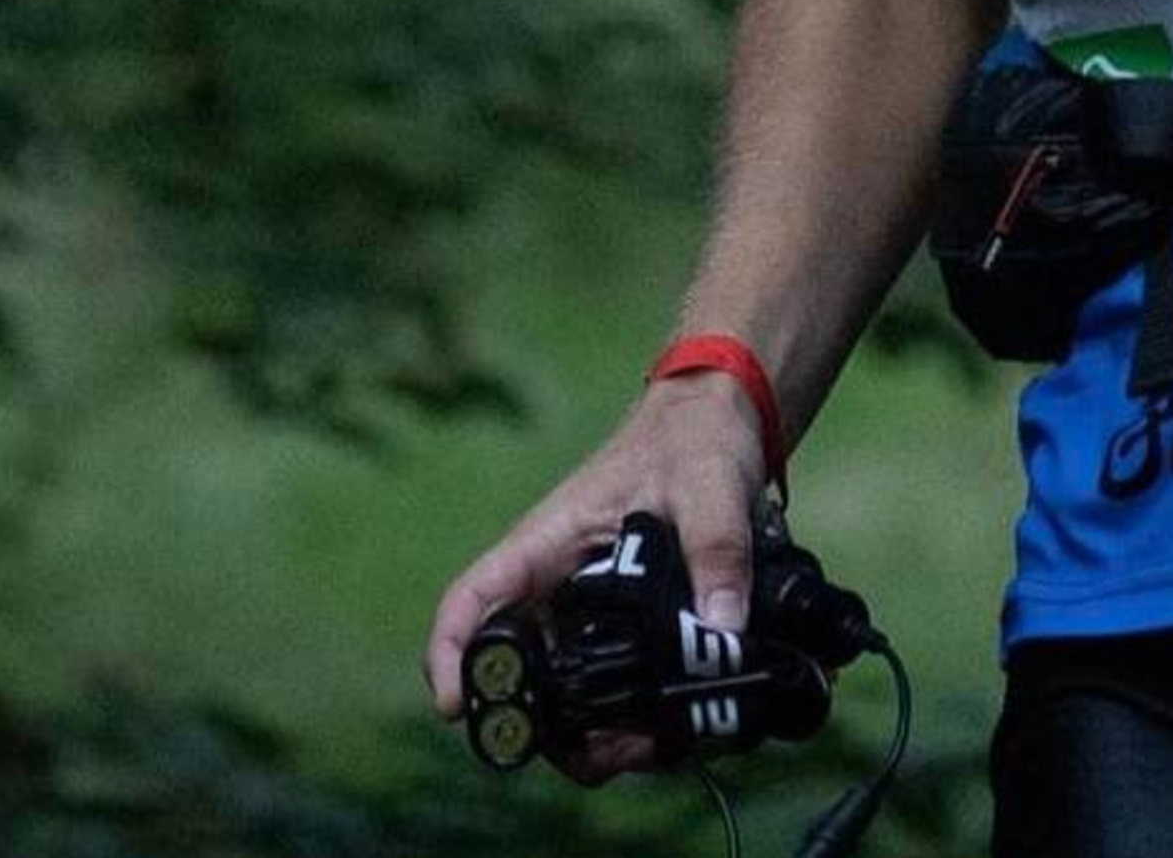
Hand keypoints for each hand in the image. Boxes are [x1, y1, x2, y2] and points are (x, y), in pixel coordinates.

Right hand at [422, 369, 771, 777]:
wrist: (721, 419)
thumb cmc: (696, 437)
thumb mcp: (709, 484)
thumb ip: (717, 549)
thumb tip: (721, 628)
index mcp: (550, 541)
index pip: (474, 597)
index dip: (450, 653)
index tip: (457, 707)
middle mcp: (558, 584)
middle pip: (517, 673)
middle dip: (545, 730)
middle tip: (605, 752)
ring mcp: (589, 610)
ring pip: (564, 693)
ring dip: (593, 736)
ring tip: (650, 746)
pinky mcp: (625, 626)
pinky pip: (610, 687)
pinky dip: (631, 719)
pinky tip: (673, 728)